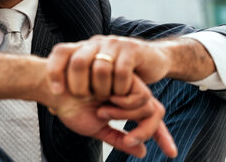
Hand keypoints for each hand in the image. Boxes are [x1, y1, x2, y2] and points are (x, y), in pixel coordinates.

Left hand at [47, 35, 210, 99]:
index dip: (54, 71)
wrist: (151, 60)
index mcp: (83, 48)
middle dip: (79, 85)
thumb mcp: (94, 79)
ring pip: (101, 68)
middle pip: (78, 61)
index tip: (56, 92)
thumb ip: (76, 89)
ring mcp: (113, 44)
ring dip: (102, 89)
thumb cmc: (118, 75)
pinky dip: (119, 88)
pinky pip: (122, 71)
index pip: (61, 52)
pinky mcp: (132, 49)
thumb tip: (51, 107)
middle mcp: (95, 43)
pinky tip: (119, 94)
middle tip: (85, 98)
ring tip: (105, 98)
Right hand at [50, 75, 176, 158]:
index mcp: (124, 106)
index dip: (161, 135)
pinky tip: (105, 101)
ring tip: (102, 111)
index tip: (171, 153)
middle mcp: (128, 94)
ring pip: (148, 104)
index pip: (150, 118)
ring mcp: (126, 83)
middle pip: (155, 111)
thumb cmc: (70, 107)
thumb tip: (142, 152)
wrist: (54, 88)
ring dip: (125, 114)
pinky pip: (140, 94)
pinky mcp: (123, 73)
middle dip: (148, 130)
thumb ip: (118, 139)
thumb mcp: (96, 128)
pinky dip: (124, 104)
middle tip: (129, 140)